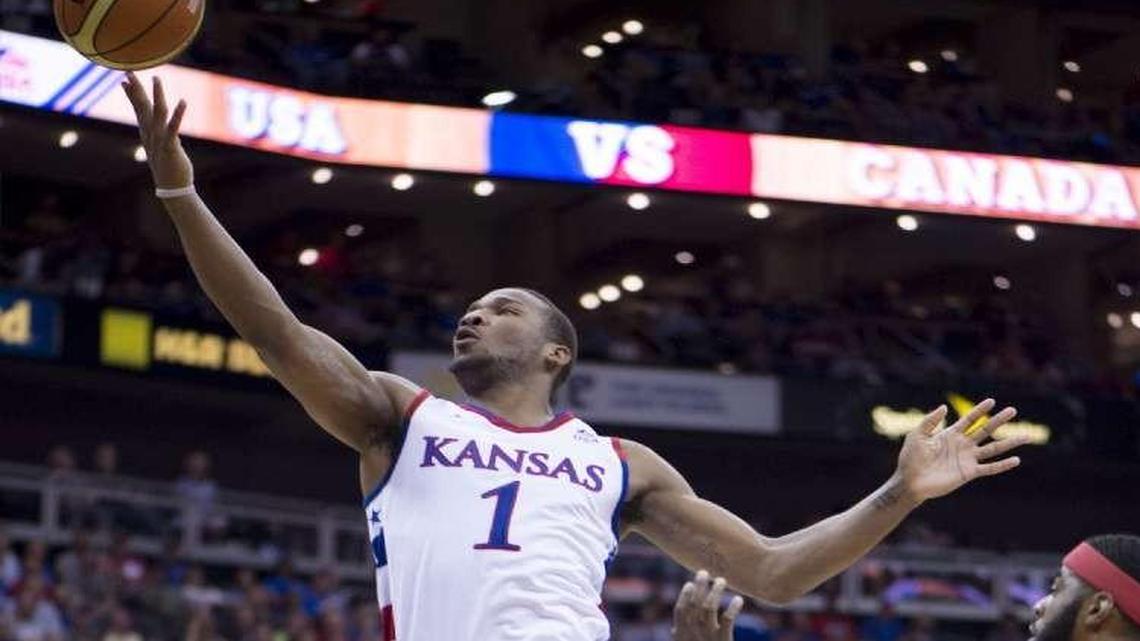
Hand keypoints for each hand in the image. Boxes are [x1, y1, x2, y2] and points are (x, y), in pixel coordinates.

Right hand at [122, 72, 193, 189]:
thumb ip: (156, 133)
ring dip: (157, 95)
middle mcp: (150, 134)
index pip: (138, 109)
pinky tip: (183, 101)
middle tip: (128, 71)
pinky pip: (173, 127)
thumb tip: (155, 123)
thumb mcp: (158, 146)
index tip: (124, 79)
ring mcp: (159, 139)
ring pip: (157, 113)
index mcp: (147, 133)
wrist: (172, 188)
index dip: (131, 94)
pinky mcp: (170, 146)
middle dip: (136, 89)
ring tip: (156, 79)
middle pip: (142, 107)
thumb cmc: (168, 166)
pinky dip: (178, 114)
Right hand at [673, 570, 743, 640]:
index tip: (689, 583)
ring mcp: (708, 637)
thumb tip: (676, 627)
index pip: (680, 610)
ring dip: (715, 591)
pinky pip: (727, 619)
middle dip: (699, 586)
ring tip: (721, 580)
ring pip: (709, 607)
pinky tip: (738, 599)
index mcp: (681, 635)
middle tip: (704, 572)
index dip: (684, 595)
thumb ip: (684, 637)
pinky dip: (732, 607)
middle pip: (695, 604)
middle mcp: (693, 634)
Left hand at [895, 399, 1028, 503]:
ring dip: (1009, 443)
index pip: (969, 419)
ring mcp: (967, 459)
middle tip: (1013, 410)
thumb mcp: (917, 435)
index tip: (992, 400)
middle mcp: (962, 445)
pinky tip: (1016, 460)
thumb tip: (944, 407)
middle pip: (985, 430)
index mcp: (950, 434)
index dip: (980, 410)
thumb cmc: (911, 458)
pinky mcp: (969, 473)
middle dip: (998, 420)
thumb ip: (930, 421)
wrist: (911, 481)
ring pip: (993, 448)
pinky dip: (1002, 465)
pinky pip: (989, 468)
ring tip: (1026, 436)